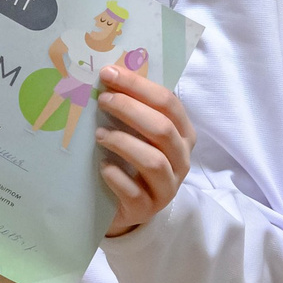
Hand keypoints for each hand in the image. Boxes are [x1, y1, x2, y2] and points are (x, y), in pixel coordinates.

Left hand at [97, 64, 192, 238]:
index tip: (108, 74)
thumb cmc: (130, 159)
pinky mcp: (148, 209)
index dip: (138, 86)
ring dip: (124, 142)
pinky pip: (134, 192)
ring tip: (99, 134)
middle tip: (102, 99)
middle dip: (130, 109)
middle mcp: (181, 159)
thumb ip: (131, 107)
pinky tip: (102, 166)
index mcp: (183, 134)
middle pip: (162, 129)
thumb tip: (106, 74)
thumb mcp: (136, 132)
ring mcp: (167, 186)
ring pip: (153, 160)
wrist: (124, 206)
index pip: (168, 103)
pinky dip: (117, 177)